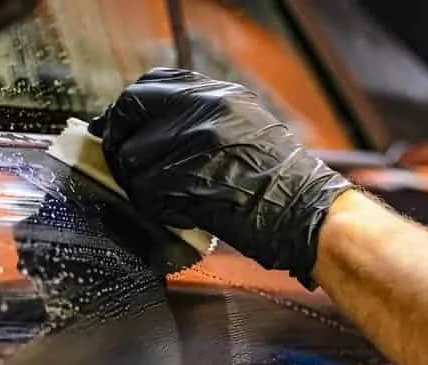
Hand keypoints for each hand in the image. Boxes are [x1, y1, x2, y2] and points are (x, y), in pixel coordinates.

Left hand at [90, 68, 351, 287]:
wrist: (307, 213)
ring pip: (133, 161)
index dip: (128, 111)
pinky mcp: (186, 179)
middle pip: (131, 114)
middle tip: (127, 168)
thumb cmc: (281, 184)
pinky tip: (183, 214)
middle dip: (121, 143)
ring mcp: (193, 142)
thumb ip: (200, 119)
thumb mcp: (246, 128)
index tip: (120, 130)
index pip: (149, 86)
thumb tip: (152, 127)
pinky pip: (146, 194)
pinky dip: (158, 210)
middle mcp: (203, 109)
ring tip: (171, 200)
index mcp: (217, 94)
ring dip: (143, 186)